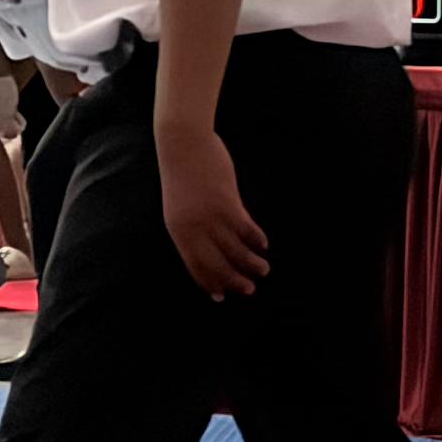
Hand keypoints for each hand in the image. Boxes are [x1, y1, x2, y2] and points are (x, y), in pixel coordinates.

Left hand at [156, 121, 268, 299]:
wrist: (182, 144)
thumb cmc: (183, 175)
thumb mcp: (182, 207)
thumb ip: (197, 228)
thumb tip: (217, 248)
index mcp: (178, 231)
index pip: (195, 266)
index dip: (210, 283)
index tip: (222, 297)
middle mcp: (193, 229)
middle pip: (216, 265)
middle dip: (234, 281)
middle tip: (250, 290)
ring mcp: (210, 218)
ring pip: (235, 250)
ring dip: (251, 263)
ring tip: (263, 270)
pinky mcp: (227, 204)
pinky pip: (246, 230)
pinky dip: (256, 239)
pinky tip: (264, 244)